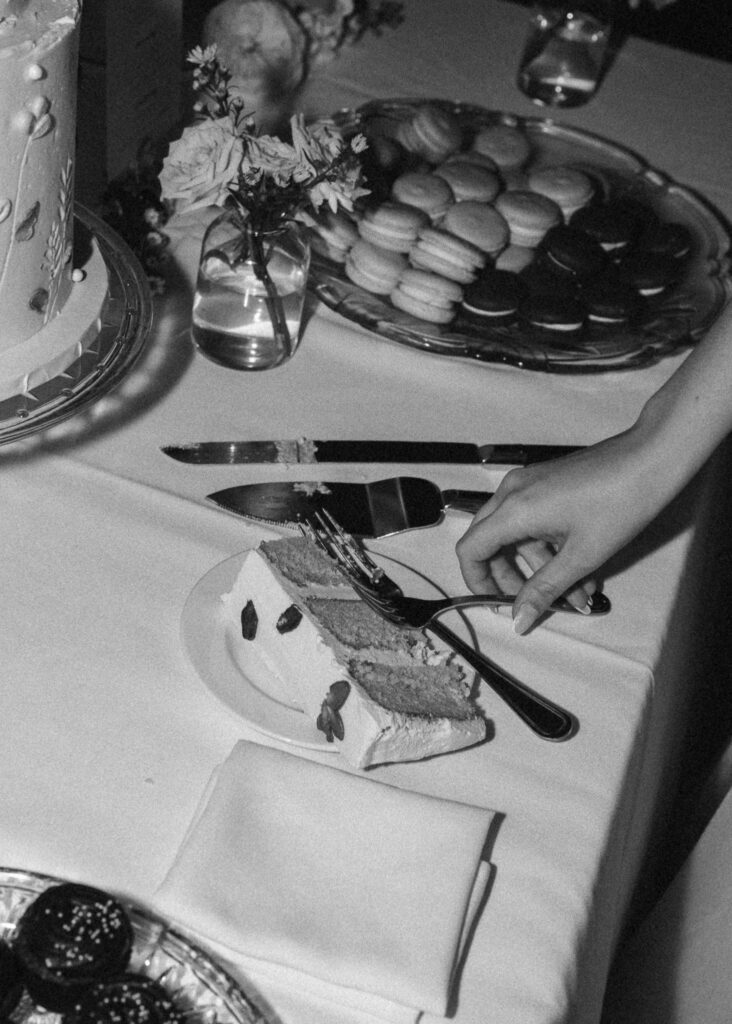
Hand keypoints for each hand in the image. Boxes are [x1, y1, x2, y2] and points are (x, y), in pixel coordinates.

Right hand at [455, 430, 667, 633]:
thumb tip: (520, 618)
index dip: (477, 580)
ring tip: (575, 594)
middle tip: (535, 601)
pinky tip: (579, 569)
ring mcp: (529, 484)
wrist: (650, 459)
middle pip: (488, 542)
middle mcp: (513, 492)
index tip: (495, 601)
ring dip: (539, 567)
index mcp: (514, 509)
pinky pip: (532, 520)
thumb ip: (545, 589)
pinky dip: (548, 547)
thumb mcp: (581, 555)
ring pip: (516, 534)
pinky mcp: (546, 482)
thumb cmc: (619, 501)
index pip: (470, 549)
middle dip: (510, 577)